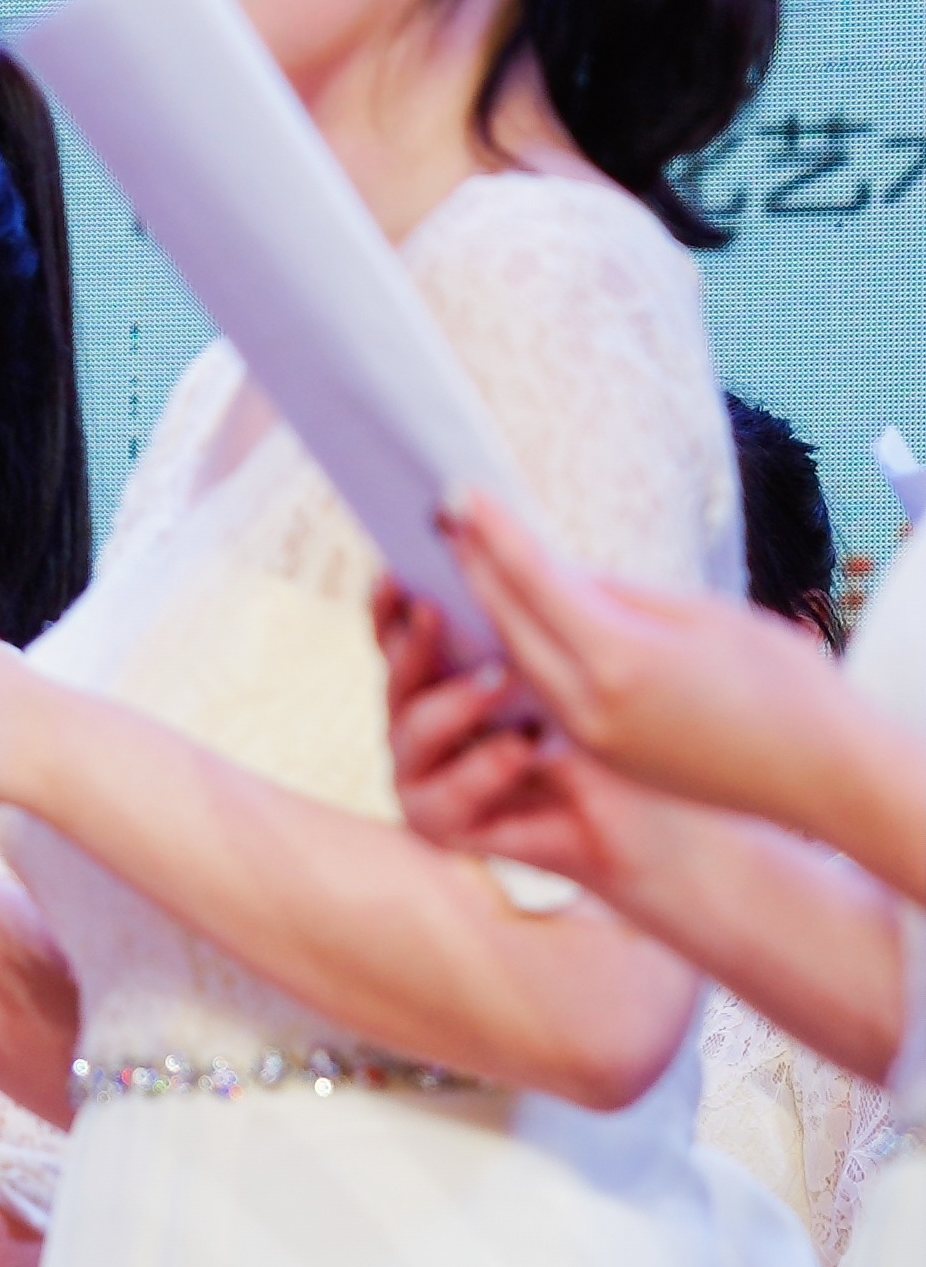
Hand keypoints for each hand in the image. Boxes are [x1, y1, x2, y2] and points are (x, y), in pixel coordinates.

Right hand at [378, 577, 662, 892]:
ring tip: (502, 681)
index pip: (399, 634)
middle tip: (437, 612)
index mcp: (442, 678)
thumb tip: (493, 537)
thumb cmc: (617, 734)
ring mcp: (424, 776)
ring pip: (408, 735)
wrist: (650, 819)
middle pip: (394, 678)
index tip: (397, 571)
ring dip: (451, 704)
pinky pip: (440, 799)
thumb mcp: (574, 663)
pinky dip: (480, 770)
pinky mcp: (443, 825)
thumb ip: (528, 615)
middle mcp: (420, 725)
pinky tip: (523, 747)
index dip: (390, 605)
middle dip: (413, 644)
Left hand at [436, 486, 848, 818]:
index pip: (534, 581)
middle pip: (507, 621)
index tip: (458, 494)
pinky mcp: (596, 756)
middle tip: (444, 518)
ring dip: (486, 609)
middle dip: (473, 566)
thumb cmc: (783, 682)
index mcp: (620, 658)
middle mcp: (589, 703)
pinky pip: (538, 692)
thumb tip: (554, 570)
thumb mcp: (703, 616)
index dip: (494, 533)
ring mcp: (587, 736)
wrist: (821, 773)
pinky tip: (504, 621)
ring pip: (516, 659)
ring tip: (464, 560)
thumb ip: (618, 593)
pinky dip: (516, 651)